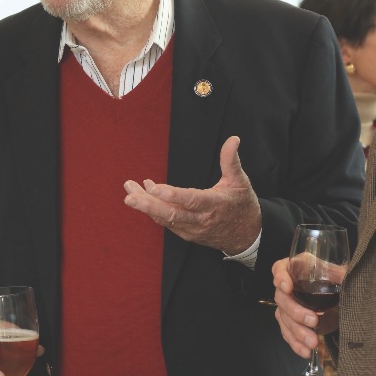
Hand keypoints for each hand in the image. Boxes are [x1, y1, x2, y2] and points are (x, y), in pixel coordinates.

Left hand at [123, 136, 260, 254]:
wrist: (246, 236)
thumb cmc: (242, 205)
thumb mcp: (240, 182)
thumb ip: (231, 160)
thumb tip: (233, 139)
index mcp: (214, 205)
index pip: (191, 200)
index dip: (172, 195)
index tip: (153, 187)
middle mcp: (200, 220)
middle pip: (171, 214)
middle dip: (148, 205)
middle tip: (129, 196)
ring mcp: (192, 229)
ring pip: (165, 218)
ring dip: (146, 205)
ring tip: (130, 189)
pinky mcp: (186, 233)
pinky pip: (166, 222)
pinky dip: (153, 209)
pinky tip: (142, 194)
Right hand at [272, 257, 338, 358]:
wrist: (338, 297)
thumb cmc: (336, 280)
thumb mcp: (339, 275)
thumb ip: (339, 275)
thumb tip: (343, 278)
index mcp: (296, 268)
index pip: (280, 269)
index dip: (281, 277)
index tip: (288, 287)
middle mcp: (287, 286)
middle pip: (281, 298)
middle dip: (296, 312)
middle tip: (314, 320)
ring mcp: (286, 306)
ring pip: (283, 319)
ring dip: (297, 332)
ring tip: (313, 342)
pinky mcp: (289, 323)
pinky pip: (287, 333)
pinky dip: (296, 344)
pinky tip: (305, 352)